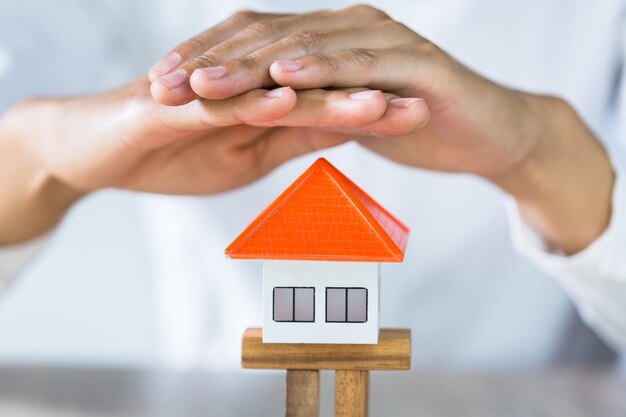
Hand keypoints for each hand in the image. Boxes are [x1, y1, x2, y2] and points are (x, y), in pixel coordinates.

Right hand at [1, 76, 418, 242]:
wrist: (93, 152)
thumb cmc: (170, 155)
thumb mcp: (248, 156)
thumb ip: (294, 135)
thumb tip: (347, 127)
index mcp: (261, 101)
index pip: (326, 100)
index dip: (375, 107)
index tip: (423, 115)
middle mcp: (241, 85)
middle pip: (313, 87)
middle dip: (368, 94)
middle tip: (421, 101)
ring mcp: (208, 90)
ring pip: (276, 88)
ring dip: (326, 93)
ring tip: (376, 100)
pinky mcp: (173, 102)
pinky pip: (219, 102)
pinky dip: (253, 102)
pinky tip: (286, 100)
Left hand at [149, 5, 613, 252]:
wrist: (487, 134)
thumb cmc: (416, 124)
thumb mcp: (348, 115)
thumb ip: (310, 105)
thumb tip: (263, 113)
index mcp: (329, 39)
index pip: (255, 42)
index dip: (205, 61)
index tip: (159, 85)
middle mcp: (350, 28)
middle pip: (267, 36)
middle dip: (211, 61)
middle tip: (163, 81)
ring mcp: (383, 40)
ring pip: (305, 45)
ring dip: (251, 64)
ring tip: (204, 82)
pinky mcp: (415, 62)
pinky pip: (360, 64)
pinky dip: (321, 68)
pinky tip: (283, 77)